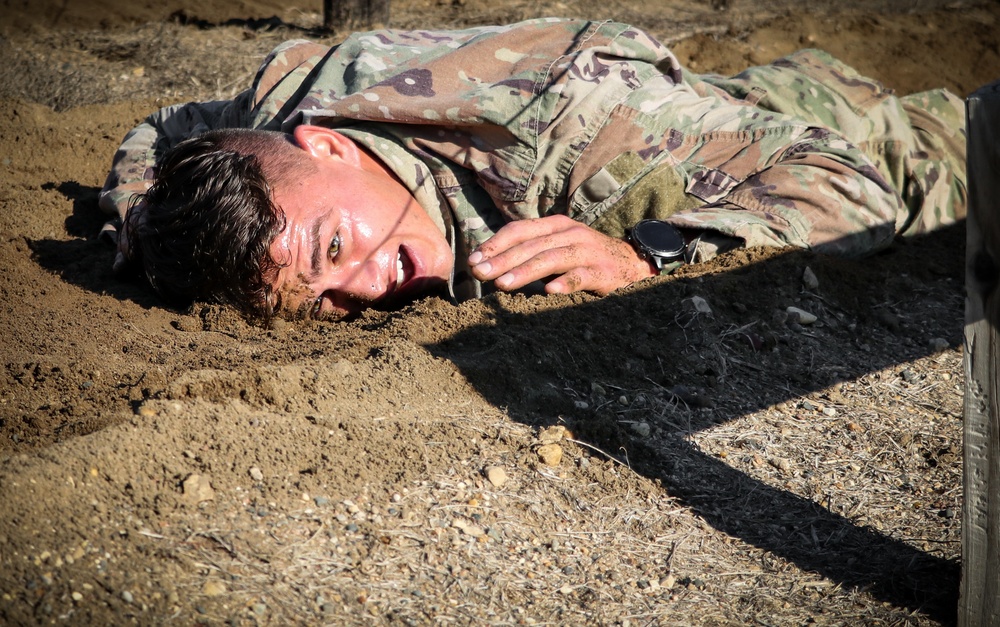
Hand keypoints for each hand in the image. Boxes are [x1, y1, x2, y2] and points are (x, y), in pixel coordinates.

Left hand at [468, 215, 657, 294]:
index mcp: (556, 225)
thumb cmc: (586, 258)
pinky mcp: (602, 272)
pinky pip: (581, 276)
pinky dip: (565, 283)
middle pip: (530, 245)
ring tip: (503, 283)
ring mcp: (587, 252)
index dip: (495, 244)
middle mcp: (570, 234)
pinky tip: (549, 291)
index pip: (519, 230)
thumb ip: (530, 252)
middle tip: (480, 274)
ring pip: (551, 259)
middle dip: (502, 259)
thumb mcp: (558, 247)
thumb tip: (489, 265)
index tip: (473, 260)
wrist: (632, 263)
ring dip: (525, 271)